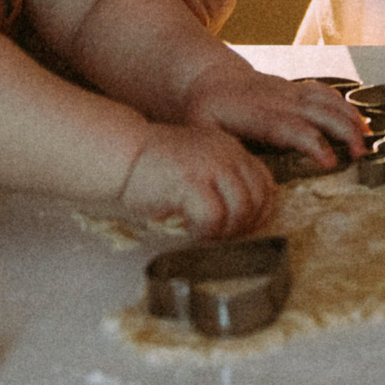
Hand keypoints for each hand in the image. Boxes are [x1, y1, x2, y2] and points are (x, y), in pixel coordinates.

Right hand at [119, 123, 274, 237]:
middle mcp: (224, 153)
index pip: (265, 182)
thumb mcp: (196, 163)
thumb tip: (243, 219)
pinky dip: (205, 232)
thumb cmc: (153, 167)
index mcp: (229, 148)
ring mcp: (209, 166)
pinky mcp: (190, 181)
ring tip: (204, 235)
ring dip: (224, 231)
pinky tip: (190, 231)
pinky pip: (214, 218)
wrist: (120, 155)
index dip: (262, 211)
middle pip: (257, 199)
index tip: (246, 228)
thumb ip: (220, 180)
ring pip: (240, 210)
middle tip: (222, 237)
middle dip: (244, 226)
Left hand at [182, 68, 371, 169]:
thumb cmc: (206, 112)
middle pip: (318, 110)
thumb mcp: (203, 132)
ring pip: (327, 99)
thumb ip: (225, 153)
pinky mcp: (297, 89)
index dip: (313, 143)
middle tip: (360, 154)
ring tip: (367, 139)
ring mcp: (289, 91)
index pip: (291, 127)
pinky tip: (358, 122)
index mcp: (255, 112)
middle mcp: (278, 98)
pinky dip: (346, 106)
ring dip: (350, 117)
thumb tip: (246, 177)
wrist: (210, 80)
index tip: (330, 162)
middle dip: (343, 130)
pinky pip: (326, 93)